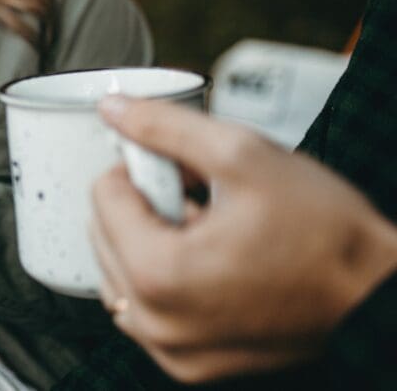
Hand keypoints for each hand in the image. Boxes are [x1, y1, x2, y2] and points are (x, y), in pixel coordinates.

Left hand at [90, 96, 396, 383]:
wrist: (377, 294)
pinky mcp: (188, 362)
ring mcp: (171, 349)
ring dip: (150, 241)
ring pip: (119, 271)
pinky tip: (211, 262)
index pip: (102, 195)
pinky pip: (145, 308)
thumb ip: (166, 127)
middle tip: (202, 199)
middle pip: (103, 234)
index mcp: (159, 274)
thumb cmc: (325, 234)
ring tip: (209, 231)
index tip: (183, 171)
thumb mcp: (243, 155)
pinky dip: (163, 278)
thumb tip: (114, 109)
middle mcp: (155, 323)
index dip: (143, 168)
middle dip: (146, 207)